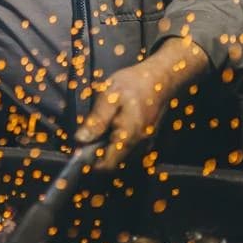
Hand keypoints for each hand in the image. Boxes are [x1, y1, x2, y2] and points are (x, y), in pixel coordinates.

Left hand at [74, 37, 209, 169]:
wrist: (162, 77)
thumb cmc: (135, 83)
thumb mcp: (110, 96)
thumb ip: (97, 120)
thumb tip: (81, 138)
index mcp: (128, 137)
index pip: (108, 165)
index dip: (91, 162)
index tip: (81, 150)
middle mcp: (139, 145)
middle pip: (115, 162)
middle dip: (99, 153)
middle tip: (89, 135)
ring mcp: (146, 142)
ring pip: (123, 156)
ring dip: (109, 148)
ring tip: (101, 128)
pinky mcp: (149, 137)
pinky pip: (131, 148)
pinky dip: (119, 142)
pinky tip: (114, 125)